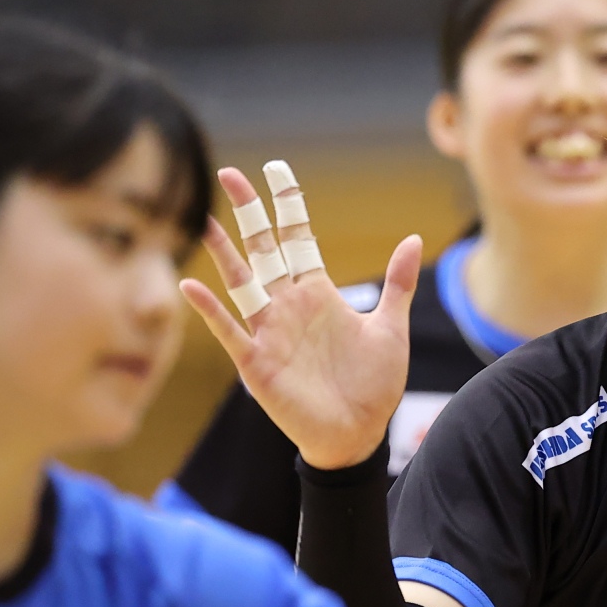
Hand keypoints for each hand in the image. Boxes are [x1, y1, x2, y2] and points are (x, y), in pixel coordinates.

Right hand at [180, 163, 422, 468]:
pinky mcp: (257, 362)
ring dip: (224, 253)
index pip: (297, 238)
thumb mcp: (391, 328)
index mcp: (318, 293)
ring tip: (204, 221)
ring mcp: (270, 332)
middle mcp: (289, 306)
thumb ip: (399, 284)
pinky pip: (230, 330)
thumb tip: (414, 239)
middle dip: (248, 213)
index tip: (275, 169)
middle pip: (263, 250)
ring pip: (241, 282)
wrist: (359, 437)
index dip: (286, 204)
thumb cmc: (373, 386)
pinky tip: (192, 286)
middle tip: (229, 173)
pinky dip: (212, 310)